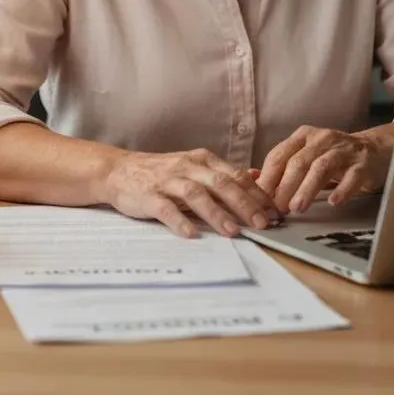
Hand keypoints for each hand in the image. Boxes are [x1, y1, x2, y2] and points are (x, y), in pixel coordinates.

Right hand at [99, 148, 281, 238]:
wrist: (118, 170)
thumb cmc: (161, 172)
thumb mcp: (194, 166)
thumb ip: (223, 173)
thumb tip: (257, 178)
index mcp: (202, 160)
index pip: (235, 175)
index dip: (256, 194)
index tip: (275, 212)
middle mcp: (187, 167)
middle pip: (221, 184)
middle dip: (244, 204)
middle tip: (263, 224)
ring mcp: (167, 180)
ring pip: (196, 195)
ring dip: (216, 213)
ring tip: (233, 231)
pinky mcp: (148, 196)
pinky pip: (165, 209)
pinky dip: (179, 221)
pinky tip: (191, 234)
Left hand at [257, 124, 393, 213]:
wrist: (376, 150)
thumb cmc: (334, 157)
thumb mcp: (307, 156)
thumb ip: (283, 168)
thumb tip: (252, 179)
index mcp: (303, 136)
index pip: (279, 155)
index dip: (268, 178)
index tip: (260, 199)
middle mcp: (322, 139)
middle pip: (298, 161)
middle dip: (285, 186)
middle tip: (277, 208)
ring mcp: (344, 150)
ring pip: (321, 167)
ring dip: (307, 188)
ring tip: (297, 207)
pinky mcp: (363, 163)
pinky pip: (352, 175)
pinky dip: (342, 189)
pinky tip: (333, 201)